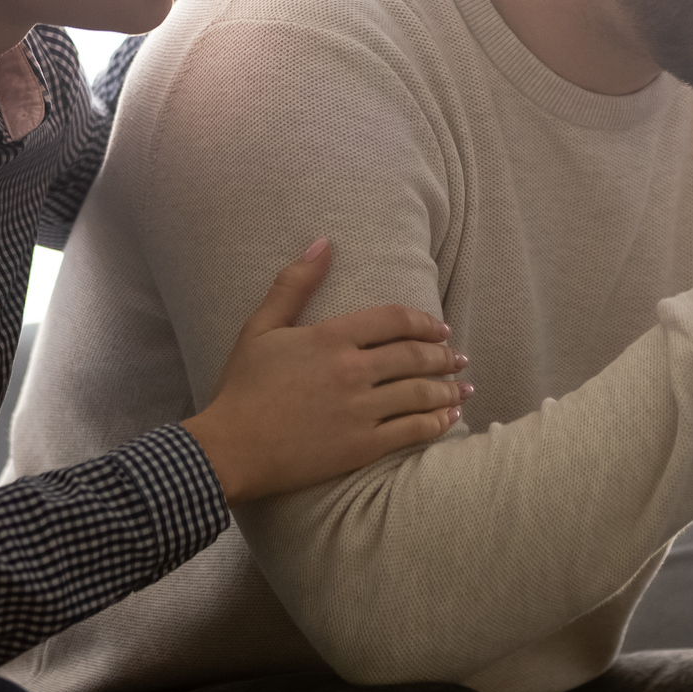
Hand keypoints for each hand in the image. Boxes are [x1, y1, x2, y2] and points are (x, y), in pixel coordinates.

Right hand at [181, 237, 466, 505]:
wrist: (229, 449)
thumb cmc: (242, 388)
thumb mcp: (262, 328)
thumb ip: (294, 284)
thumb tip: (324, 242)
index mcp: (331, 338)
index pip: (394, 319)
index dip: (424, 322)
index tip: (440, 329)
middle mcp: (352, 370)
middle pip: (414, 356)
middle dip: (444, 356)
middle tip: (459, 357)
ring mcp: (360, 410)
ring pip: (420, 394)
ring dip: (448, 390)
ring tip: (463, 388)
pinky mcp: (362, 447)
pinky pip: (411, 432)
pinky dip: (436, 424)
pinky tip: (449, 420)